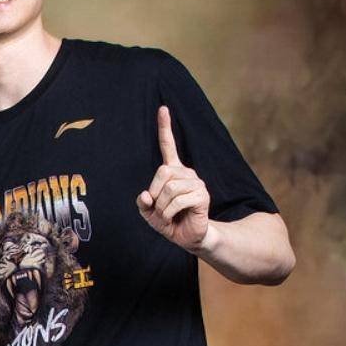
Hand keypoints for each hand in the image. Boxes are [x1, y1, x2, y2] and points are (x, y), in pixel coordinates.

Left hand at [137, 106, 210, 251]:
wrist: (188, 237)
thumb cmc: (168, 221)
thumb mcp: (148, 212)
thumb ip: (143, 203)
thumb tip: (145, 195)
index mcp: (173, 172)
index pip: (168, 146)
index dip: (165, 127)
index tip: (163, 108)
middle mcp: (186, 173)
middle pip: (162, 171)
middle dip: (155, 193)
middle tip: (158, 208)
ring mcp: (196, 183)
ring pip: (169, 188)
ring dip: (162, 207)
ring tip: (167, 215)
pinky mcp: (202, 195)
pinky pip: (177, 200)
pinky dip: (169, 212)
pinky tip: (174, 218)